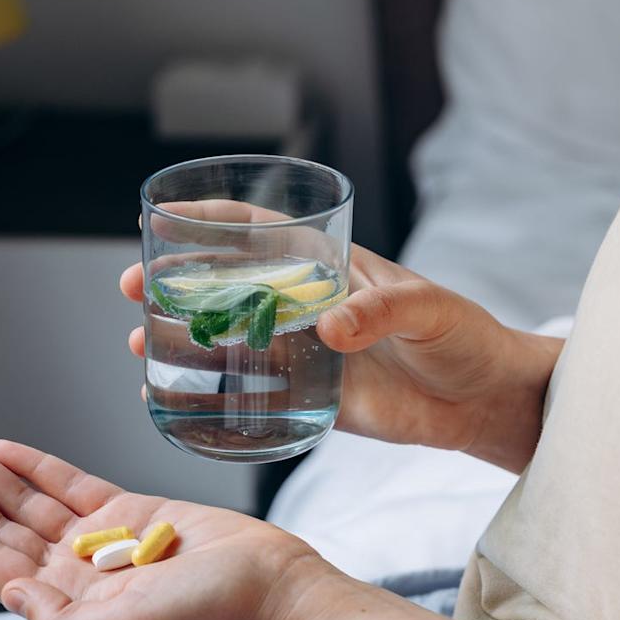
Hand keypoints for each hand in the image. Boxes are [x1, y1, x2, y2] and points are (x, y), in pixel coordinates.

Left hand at [0, 434, 332, 619]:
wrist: (273, 591)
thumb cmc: (210, 619)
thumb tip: (6, 592)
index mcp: (66, 605)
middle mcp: (75, 572)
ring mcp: (101, 540)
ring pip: (26, 499)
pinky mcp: (132, 510)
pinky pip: (69, 483)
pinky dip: (35, 464)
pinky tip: (3, 449)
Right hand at [122, 225, 560, 471]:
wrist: (486, 401)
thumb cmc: (465, 337)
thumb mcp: (429, 310)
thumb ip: (383, 312)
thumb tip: (330, 328)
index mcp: (329, 268)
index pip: (260, 232)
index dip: (210, 221)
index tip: (162, 217)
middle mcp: (306, 306)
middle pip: (227, 285)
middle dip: (176, 282)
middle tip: (133, 287)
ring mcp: (304, 353)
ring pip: (228, 341)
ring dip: (181, 340)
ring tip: (139, 345)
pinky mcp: (311, 400)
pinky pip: (251, 396)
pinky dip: (211, 397)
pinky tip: (176, 401)